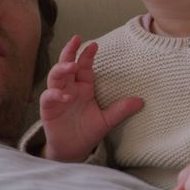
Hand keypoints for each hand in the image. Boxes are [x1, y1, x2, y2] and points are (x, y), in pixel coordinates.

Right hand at [40, 35, 143, 161]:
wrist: (73, 149)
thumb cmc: (88, 131)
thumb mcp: (107, 120)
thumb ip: (120, 110)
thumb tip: (141, 101)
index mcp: (84, 86)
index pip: (85, 66)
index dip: (88, 55)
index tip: (95, 45)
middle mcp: (70, 87)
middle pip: (67, 64)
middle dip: (70, 51)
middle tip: (75, 40)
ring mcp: (58, 96)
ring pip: (55, 76)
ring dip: (62, 69)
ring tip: (71, 67)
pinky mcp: (48, 108)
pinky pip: (48, 96)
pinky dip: (55, 94)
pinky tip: (65, 96)